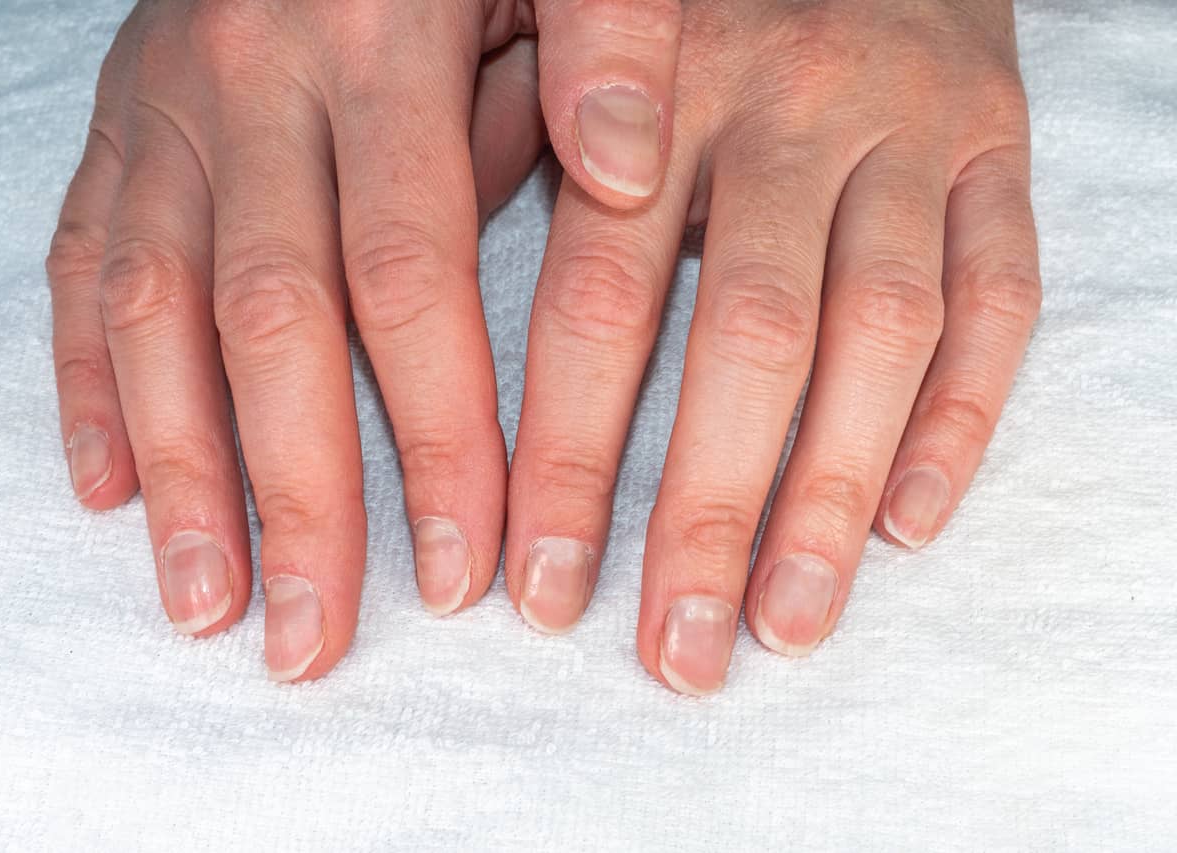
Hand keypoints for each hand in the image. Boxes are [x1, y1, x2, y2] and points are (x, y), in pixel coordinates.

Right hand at [46, 0, 683, 681]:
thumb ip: (605, 39)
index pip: (407, 272)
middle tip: (317, 638)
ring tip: (209, 605)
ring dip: (180, 471)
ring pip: (152, 310)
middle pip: (271, 319)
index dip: (438, 429)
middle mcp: (249, 79)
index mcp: (375, 36)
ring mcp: (162, 105)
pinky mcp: (110, 124)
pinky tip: (109, 488)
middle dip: (298, 493)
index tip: (466, 564)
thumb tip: (624, 165)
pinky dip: (86, 380)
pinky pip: (78, 262)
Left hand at [504, 0, 1041, 692]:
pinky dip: (963, 417)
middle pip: (749, 340)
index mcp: (658, 86)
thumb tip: (432, 301)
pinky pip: (1002, 294)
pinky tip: (905, 525)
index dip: (566, 460)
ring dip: (832, 497)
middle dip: (705, 514)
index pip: (597, 302)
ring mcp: (910, 124)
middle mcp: (790, 104)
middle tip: (673, 653)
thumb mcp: (572, 29)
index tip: (533, 587)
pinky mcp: (1002, 142)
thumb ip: (509, 143)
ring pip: (882, 335)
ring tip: (785, 626)